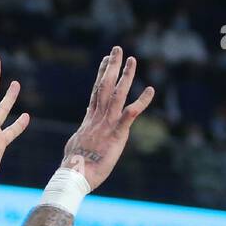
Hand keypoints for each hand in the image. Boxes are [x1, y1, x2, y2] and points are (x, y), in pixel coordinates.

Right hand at [63, 46, 155, 190]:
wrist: (75, 176)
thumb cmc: (74, 167)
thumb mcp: (76, 145)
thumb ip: (82, 135)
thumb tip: (81, 132)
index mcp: (89, 120)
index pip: (96, 92)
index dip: (101, 75)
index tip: (105, 61)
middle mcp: (98, 118)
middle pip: (105, 86)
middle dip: (111, 66)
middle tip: (117, 49)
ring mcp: (108, 124)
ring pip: (117, 94)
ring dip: (126, 76)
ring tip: (132, 59)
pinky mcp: (117, 134)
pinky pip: (131, 114)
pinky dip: (141, 101)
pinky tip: (150, 90)